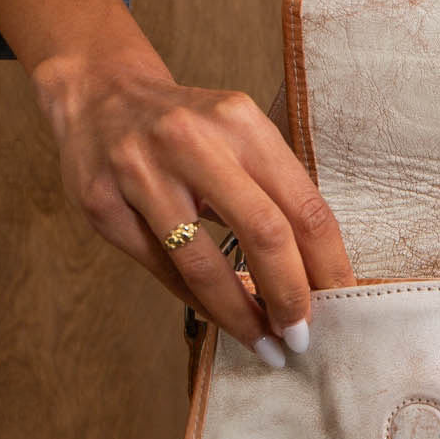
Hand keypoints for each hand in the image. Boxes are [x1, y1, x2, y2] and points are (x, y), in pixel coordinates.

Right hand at [37, 58, 355, 363]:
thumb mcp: (236, 136)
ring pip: (204, 265)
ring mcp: (141, 172)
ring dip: (242, 314)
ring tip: (266, 344)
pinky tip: (223, 319)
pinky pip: (163, 270)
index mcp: (240, 122)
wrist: (98, 94)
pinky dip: (200, 302)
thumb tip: (316, 273)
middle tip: (303, 336)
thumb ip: (273, 191)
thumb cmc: (185, 127)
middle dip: (290, 296)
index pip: (303, 205)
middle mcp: (191, 141)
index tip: (341, 302)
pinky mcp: (102, 204)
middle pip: (263, 233)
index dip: (327, 264)